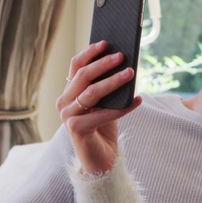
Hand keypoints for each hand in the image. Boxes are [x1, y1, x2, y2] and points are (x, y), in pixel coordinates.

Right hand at [58, 41, 141, 175]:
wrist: (101, 160)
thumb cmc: (104, 128)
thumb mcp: (106, 103)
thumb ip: (107, 87)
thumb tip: (122, 64)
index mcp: (69, 92)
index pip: (76, 66)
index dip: (90, 53)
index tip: (106, 42)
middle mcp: (64, 102)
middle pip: (83, 76)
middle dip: (104, 64)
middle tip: (122, 56)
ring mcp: (67, 116)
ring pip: (92, 92)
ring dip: (114, 82)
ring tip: (131, 73)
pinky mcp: (75, 129)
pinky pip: (102, 113)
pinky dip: (122, 107)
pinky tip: (137, 100)